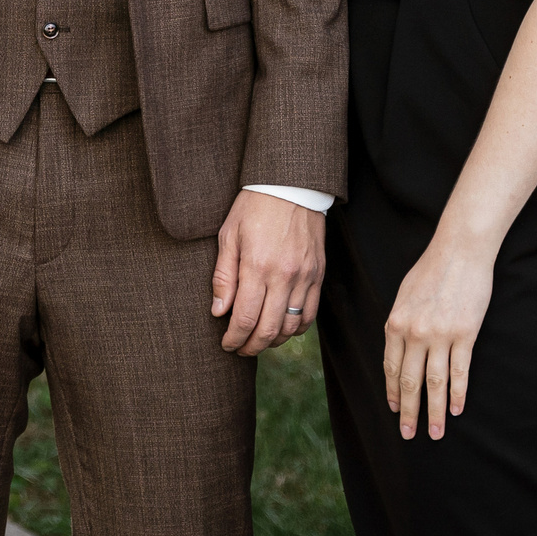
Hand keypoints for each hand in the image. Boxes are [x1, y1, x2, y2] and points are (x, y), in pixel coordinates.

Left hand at [211, 190, 323, 355]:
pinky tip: (282, 328)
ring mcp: (304, 277)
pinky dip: (296, 328)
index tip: (226, 344)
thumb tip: (218, 312)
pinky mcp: (318, 275)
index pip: (244, 318)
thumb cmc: (253, 208)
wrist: (291, 186)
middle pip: (268, 329)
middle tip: (240, 349)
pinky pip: (310, 314)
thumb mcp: (228, 236)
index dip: (233, 338)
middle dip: (251, 346)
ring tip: (259, 339)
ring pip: (291, 326)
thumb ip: (223, 276)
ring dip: (273, 340)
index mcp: (257, 266)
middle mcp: (284, 276)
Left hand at [382, 239, 493, 439]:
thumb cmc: (431, 270)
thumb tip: (399, 348)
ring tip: (434, 432)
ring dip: (434, 411)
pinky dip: (457, 394)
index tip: (394, 410)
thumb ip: (401, 323)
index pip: (390, 367)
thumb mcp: (404, 296)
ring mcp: (440, 335)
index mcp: (395, 323)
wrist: (459, 251)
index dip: (392, 392)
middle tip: (409, 434)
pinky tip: (456, 410)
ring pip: (435, 384)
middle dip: (408, 411)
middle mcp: (414, 333)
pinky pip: (459, 372)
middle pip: (409, 381)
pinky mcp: (464, 334)